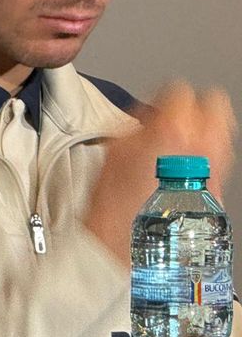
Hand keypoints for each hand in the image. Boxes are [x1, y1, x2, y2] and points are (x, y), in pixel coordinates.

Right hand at [85, 82, 235, 264]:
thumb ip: (138, 126)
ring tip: (181, 147)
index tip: (157, 106)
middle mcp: (202, 148)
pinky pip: (219, 164)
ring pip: (222, 134)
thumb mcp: (115, 151)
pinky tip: (183, 173)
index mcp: (172, 130)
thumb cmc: (114, 206)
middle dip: (195, 110)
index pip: (179, 92)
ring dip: (203, 135)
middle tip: (176, 120)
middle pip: (216, 107)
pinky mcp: (219, 191)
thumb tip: (150, 120)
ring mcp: (215, 171)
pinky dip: (204, 162)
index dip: (163, 98)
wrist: (124, 245)